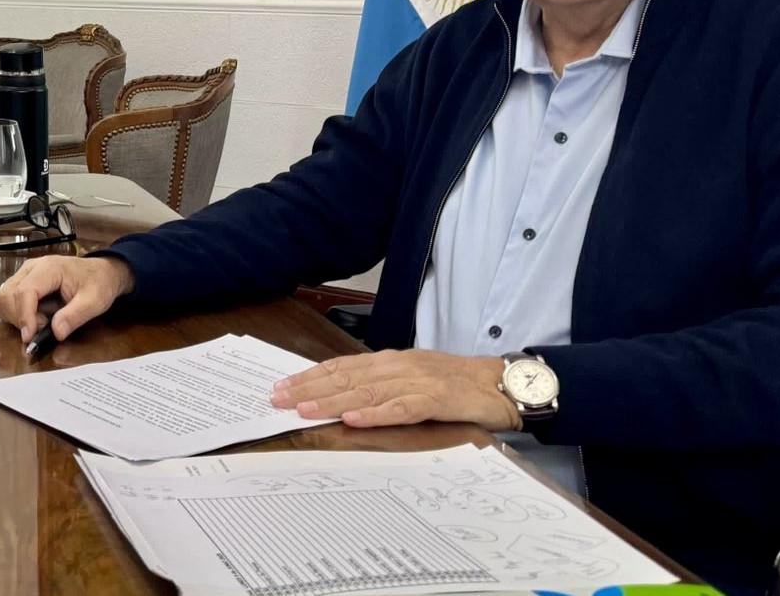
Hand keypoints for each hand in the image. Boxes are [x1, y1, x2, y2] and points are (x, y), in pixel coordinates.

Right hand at [0, 255, 133, 343]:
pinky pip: (4, 298)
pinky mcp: (22, 281)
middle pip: (9, 295)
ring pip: (2, 297)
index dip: (24, 316)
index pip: (25, 291)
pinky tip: (29, 317)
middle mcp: (31, 267)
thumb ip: (75, 316)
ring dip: (14, 316)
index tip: (30, 337)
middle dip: (20, 318)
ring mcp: (24, 273)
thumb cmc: (98, 283)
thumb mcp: (95, 301)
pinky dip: (11, 312)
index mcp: (49, 268)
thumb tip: (56, 333)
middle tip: (44, 326)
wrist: (100, 272)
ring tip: (39, 321)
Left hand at [270, 349, 519, 430]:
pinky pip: (403, 408)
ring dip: (334, 401)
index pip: (341, 367)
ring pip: (368, 391)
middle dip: (309, 388)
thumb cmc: (456, 384)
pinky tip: (355, 419)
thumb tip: (343, 398)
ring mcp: (418, 381)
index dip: (310, 376)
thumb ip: (382, 386)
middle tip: (278, 399)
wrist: (501, 383)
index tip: (281, 386)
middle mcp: (399, 366)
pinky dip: (378, 413)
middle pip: (346, 377)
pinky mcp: (438, 399)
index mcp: (391, 361)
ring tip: (305, 409)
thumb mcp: (413, 379)